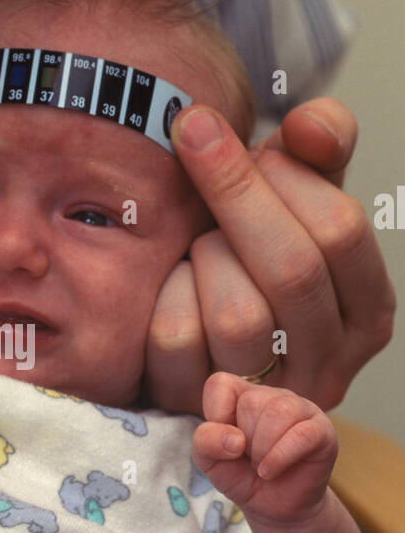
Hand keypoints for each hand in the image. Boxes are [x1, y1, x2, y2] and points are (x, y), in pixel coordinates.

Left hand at [144, 98, 394, 411]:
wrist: (191, 318)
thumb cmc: (250, 247)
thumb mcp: (295, 192)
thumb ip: (318, 146)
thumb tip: (311, 126)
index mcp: (368, 311)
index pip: (342, 232)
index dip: (285, 173)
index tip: (234, 127)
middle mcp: (329, 364)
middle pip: (293, 272)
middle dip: (235, 192)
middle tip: (191, 136)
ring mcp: (265, 396)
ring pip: (238, 317)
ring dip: (206, 253)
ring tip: (196, 234)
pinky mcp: (200, 407)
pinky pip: (177, 342)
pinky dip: (165, 293)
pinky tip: (167, 274)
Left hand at [192, 372, 337, 524]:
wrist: (273, 509)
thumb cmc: (241, 477)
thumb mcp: (209, 461)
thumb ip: (205, 441)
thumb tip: (235, 438)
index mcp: (242, 396)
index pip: (220, 384)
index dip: (216, 415)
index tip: (226, 441)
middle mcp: (273, 396)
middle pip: (251, 402)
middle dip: (244, 441)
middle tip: (250, 459)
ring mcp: (301, 410)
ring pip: (278, 412)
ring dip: (263, 449)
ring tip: (262, 466)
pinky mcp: (322, 431)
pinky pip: (302, 434)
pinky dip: (280, 457)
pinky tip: (271, 472)